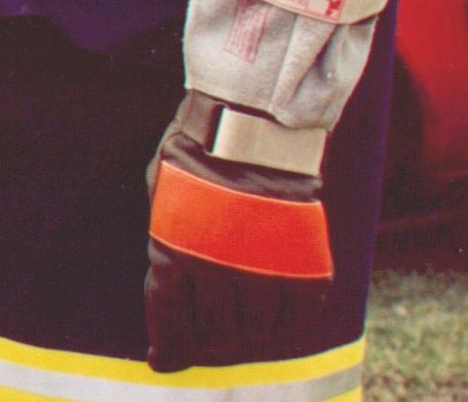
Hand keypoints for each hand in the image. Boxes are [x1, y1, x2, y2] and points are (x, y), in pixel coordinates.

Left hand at [145, 95, 331, 373]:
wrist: (252, 110)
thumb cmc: (198, 143)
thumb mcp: (163, 185)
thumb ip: (165, 232)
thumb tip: (165, 278)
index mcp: (177, 247)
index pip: (170, 321)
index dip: (169, 346)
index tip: (166, 358)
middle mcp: (219, 266)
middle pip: (218, 333)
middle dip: (213, 339)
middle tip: (215, 334)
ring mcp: (264, 263)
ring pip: (261, 329)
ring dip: (253, 332)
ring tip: (249, 320)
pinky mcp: (305, 255)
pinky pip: (302, 310)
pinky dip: (293, 318)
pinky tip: (282, 311)